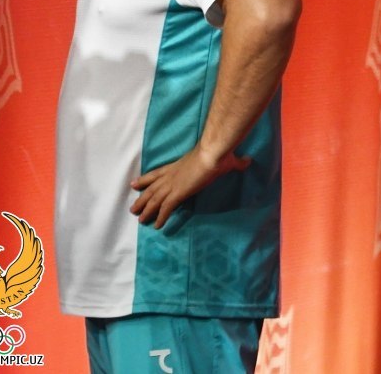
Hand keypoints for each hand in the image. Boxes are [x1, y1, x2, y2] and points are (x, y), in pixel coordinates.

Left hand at [130, 146, 250, 228]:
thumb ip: (236, 162)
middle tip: (133, 208)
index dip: (144, 180)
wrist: (213, 153)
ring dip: (146, 211)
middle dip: (141, 199)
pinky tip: (157, 226)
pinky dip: (160, 218)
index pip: (156, 174)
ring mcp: (173, 185)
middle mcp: (171, 176)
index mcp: (177, 166)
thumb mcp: (225, 158)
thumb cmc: (217, 153)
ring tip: (140, 220)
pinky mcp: (178, 193)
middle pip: (150, 189)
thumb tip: (248, 161)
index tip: (134, 184)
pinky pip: (165, 209)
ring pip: (154, 200)